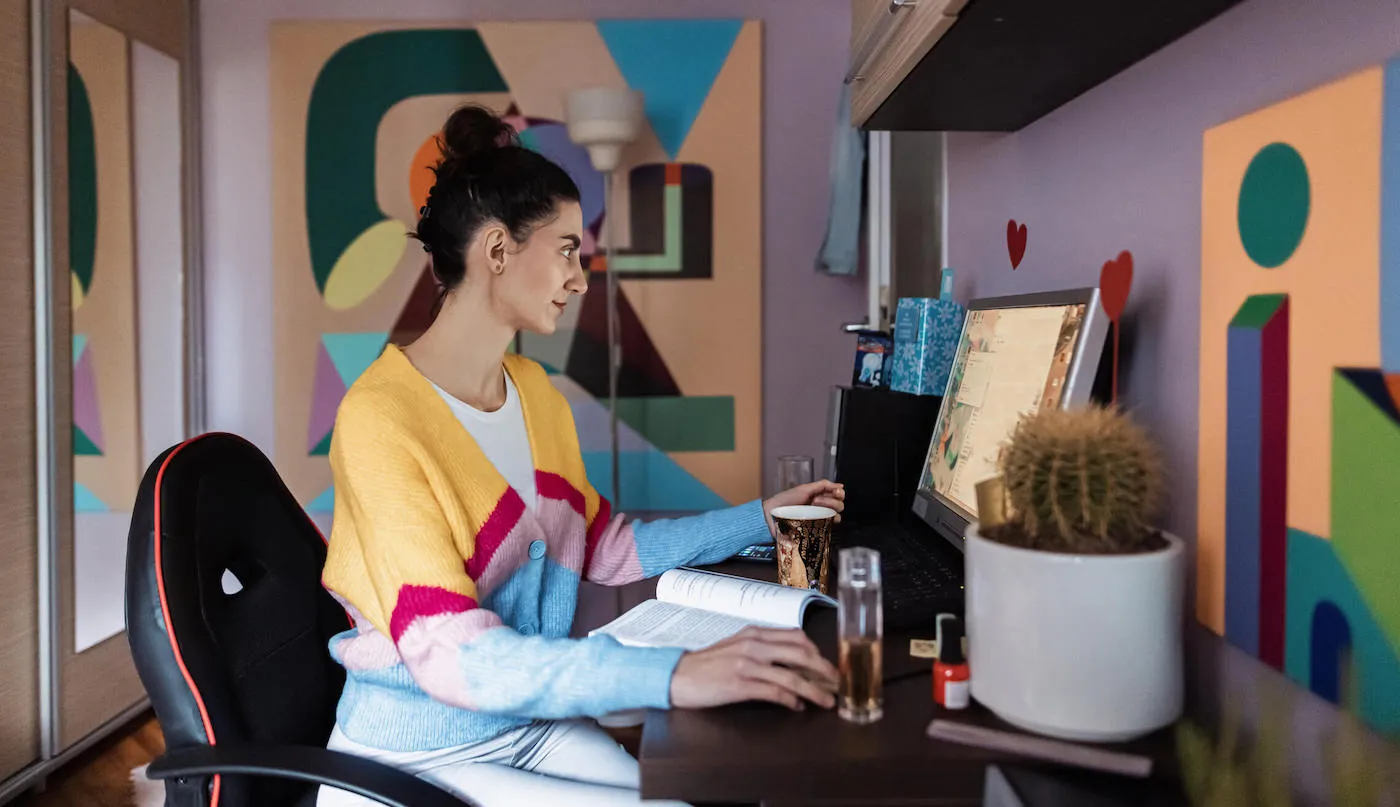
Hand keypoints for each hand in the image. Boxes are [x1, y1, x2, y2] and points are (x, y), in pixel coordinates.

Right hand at [670, 626, 838, 710]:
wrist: (676, 675)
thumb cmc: (705, 664)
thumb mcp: (735, 647)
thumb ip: (761, 649)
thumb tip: (790, 662)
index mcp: (754, 633)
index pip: (796, 637)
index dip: (817, 652)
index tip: (829, 666)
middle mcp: (754, 645)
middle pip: (801, 654)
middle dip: (824, 670)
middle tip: (838, 683)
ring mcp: (747, 664)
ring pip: (792, 675)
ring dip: (814, 690)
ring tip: (827, 701)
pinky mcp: (740, 684)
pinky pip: (774, 692)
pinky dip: (791, 700)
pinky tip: (797, 706)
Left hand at [764, 480, 845, 528]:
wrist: (772, 513)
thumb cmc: (785, 500)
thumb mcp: (804, 488)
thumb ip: (822, 485)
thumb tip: (840, 485)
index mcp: (819, 496)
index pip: (838, 495)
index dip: (839, 493)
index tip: (835, 492)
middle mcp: (821, 508)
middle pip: (839, 505)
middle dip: (831, 501)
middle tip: (816, 500)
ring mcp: (818, 519)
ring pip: (836, 516)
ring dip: (829, 510)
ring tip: (814, 507)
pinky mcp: (815, 529)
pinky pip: (828, 527)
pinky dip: (829, 522)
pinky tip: (821, 519)